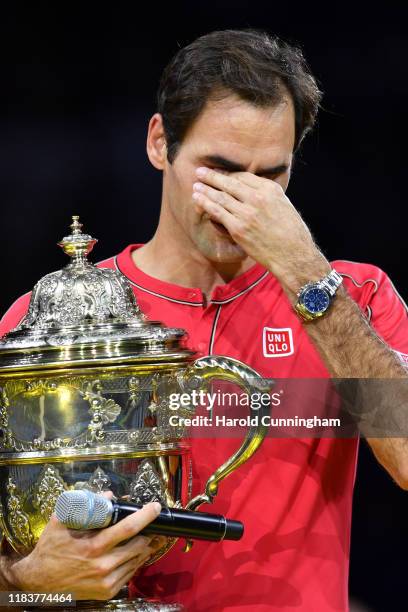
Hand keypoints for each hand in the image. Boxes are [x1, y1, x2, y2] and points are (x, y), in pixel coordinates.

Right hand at [5, 499, 165, 600]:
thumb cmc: (50, 549)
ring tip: (143, 537)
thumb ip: (86, 506)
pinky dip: (134, 562)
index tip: (155, 507)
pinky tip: (131, 553)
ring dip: (143, 547)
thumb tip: (109, 495)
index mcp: (93, 546)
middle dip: (147, 532)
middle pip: (139, 545)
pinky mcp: (107, 592)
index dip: (145, 516)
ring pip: (137, 560)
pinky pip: (130, 574)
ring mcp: (107, 582)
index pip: (128, 528)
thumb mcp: (62, 522)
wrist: (38, 582)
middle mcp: (103, 566)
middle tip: (149, 524)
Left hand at [192, 166, 329, 290]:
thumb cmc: (291, 233)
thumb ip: (268, 196)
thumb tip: (252, 191)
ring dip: (205, 189)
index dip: (228, 174)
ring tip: (195, 185)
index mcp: (271, 189)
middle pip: (229, 183)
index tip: (219, 174)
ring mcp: (247, 213)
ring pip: (220, 197)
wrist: (293, 255)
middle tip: (200, 172)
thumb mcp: (284, 205)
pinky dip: (205, 204)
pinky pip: (218, 212)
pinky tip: (198, 200)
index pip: (244, 176)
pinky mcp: (238, 228)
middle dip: (212, 176)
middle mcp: (258, 197)